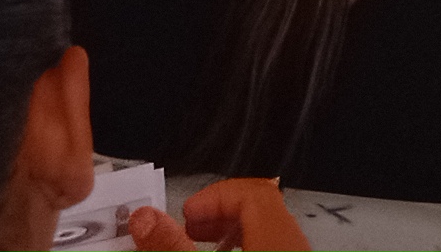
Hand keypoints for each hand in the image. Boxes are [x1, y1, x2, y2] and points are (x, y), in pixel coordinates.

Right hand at [129, 178, 310, 251]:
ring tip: (199, 242)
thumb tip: (146, 219)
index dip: (215, 195)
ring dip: (232, 229)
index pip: (254, 193)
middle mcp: (294, 246)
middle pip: (264, 207)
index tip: (187, 211)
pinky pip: (274, 245)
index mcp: (278, 241)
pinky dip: (248, 244)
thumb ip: (171, 247)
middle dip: (220, 211)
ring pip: (270, 228)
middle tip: (188, 224)